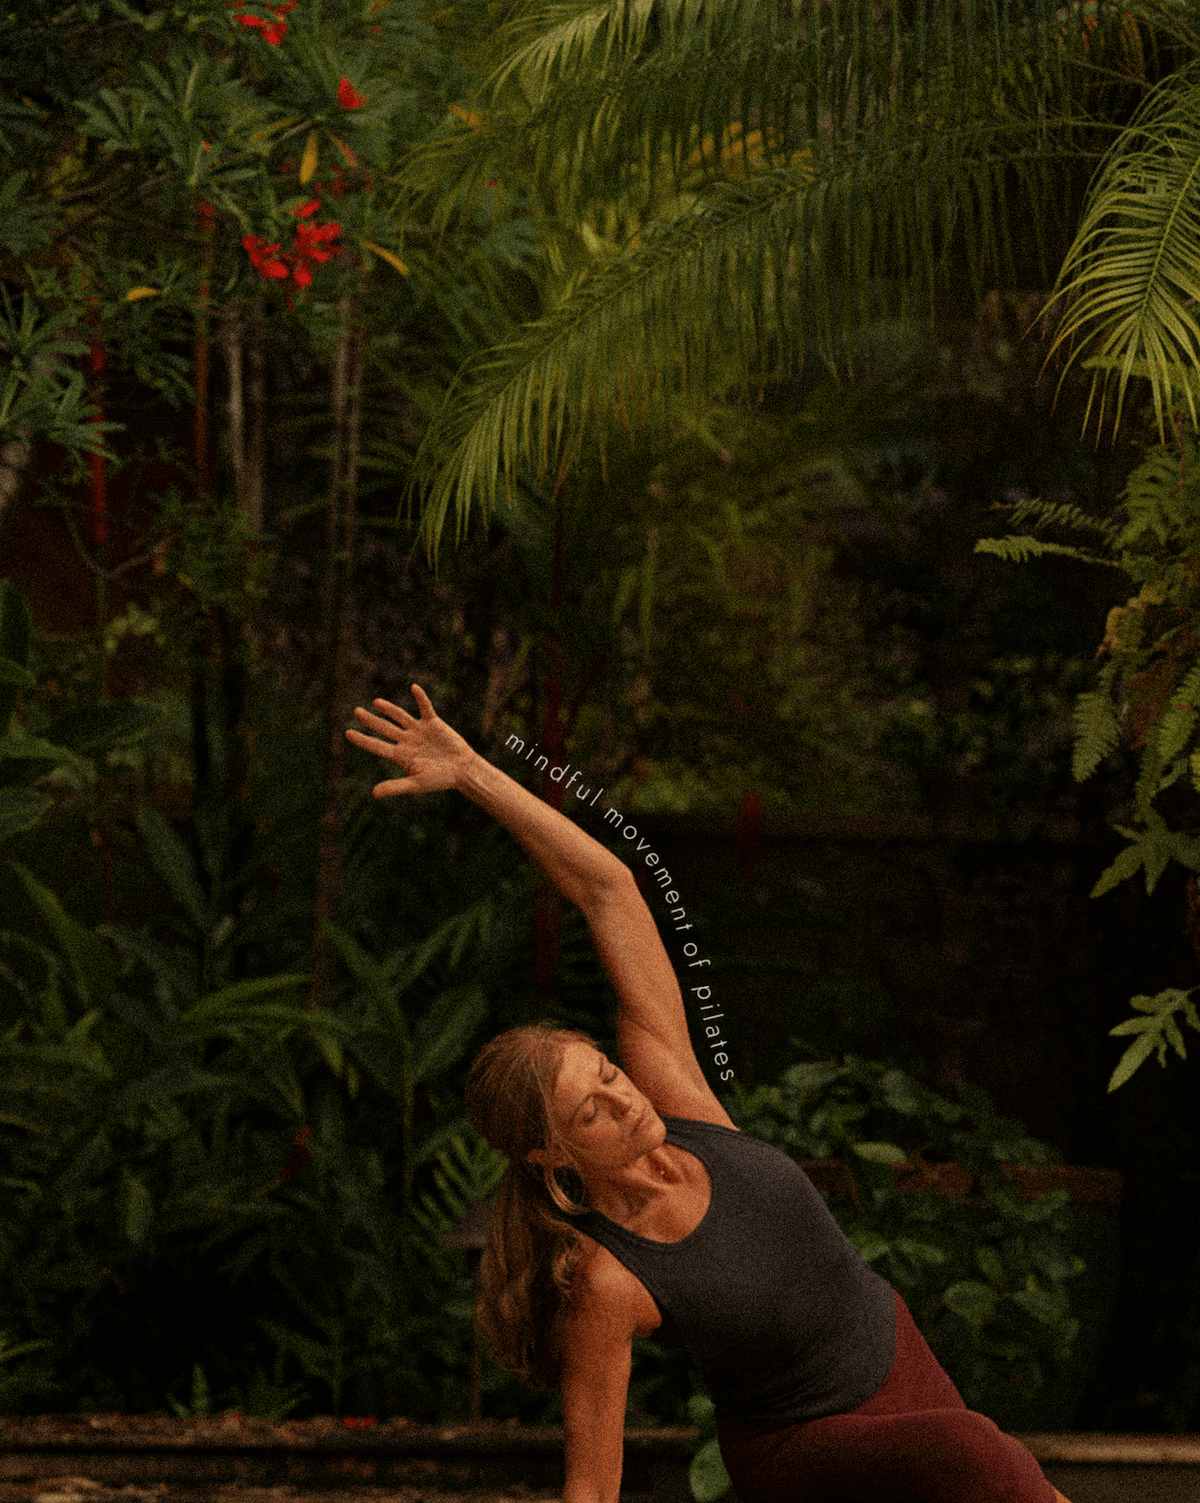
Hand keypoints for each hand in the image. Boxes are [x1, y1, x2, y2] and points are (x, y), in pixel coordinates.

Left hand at [345, 684, 474, 796]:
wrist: (462, 770)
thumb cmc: (439, 780)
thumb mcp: (416, 783)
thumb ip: (395, 787)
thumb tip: (374, 794)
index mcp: (401, 756)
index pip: (377, 746)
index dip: (363, 740)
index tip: (348, 733)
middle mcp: (407, 741)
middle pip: (385, 728)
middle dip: (370, 720)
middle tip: (356, 711)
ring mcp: (419, 731)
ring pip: (400, 717)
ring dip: (389, 709)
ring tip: (376, 702)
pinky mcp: (433, 723)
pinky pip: (425, 708)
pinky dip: (420, 698)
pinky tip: (414, 688)